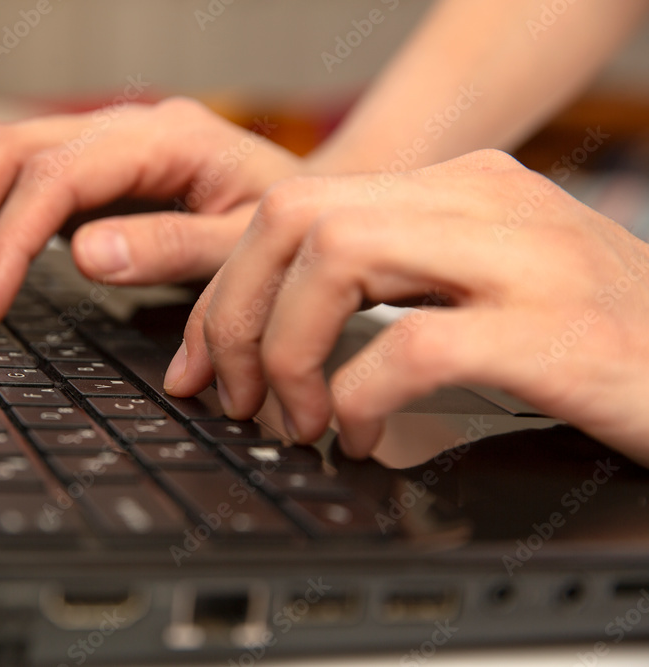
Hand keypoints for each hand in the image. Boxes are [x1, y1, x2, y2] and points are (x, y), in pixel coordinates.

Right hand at [0, 97, 304, 328]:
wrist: (302, 202)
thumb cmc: (282, 226)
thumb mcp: (247, 245)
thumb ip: (174, 248)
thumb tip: (86, 256)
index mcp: (165, 139)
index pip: (56, 175)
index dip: (6, 240)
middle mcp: (121, 127)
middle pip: (4, 151)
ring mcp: (97, 142)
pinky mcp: (84, 168)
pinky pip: (7, 175)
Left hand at [164, 150, 648, 466]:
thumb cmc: (596, 343)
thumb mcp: (482, 288)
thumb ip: (390, 287)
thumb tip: (269, 337)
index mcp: (457, 188)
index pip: (293, 208)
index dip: (223, 290)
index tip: (200, 362)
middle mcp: (486, 202)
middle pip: (295, 219)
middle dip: (233, 315)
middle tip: (234, 394)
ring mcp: (527, 259)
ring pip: (339, 261)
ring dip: (287, 352)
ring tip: (298, 417)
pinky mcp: (558, 331)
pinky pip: (414, 347)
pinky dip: (361, 400)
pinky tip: (366, 439)